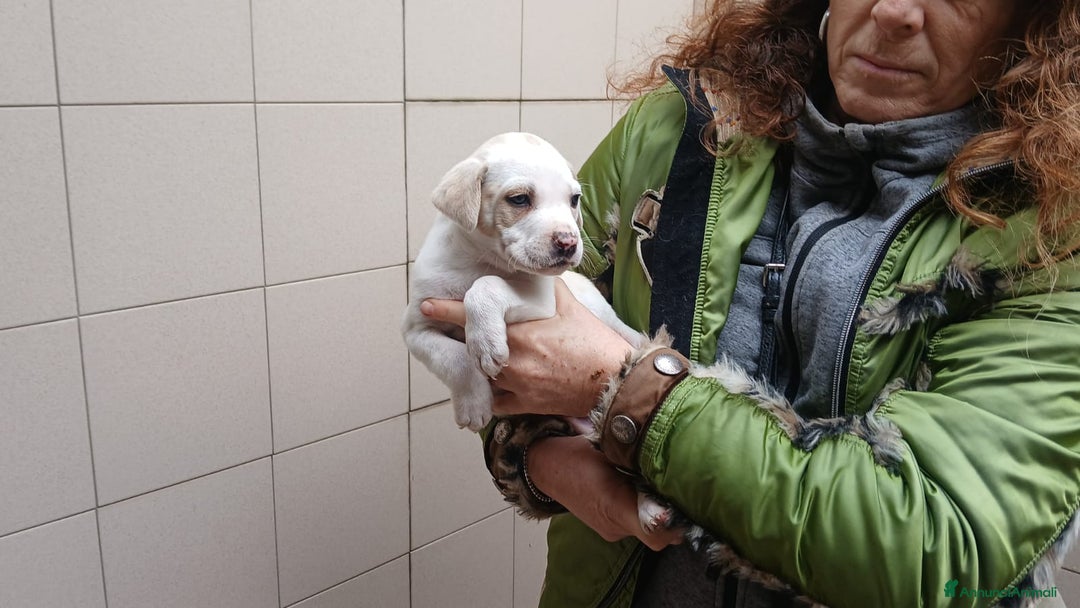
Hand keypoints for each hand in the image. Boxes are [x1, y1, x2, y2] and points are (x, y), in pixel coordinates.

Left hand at [420, 278, 632, 416]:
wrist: (614, 382)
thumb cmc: (594, 342)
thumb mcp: (569, 306)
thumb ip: (546, 287)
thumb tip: (534, 268)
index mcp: (519, 332)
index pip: (474, 318)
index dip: (447, 311)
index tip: (426, 305)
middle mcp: (512, 360)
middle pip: (471, 351)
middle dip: (461, 343)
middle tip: (447, 332)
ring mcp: (516, 386)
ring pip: (480, 377)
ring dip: (475, 369)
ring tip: (469, 361)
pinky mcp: (524, 406)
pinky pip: (495, 403)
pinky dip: (490, 395)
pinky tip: (488, 388)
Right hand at [529, 435, 682, 550]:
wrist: (546, 467)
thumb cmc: (577, 453)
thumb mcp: (609, 449)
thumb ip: (639, 459)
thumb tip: (673, 461)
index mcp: (615, 504)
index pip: (656, 532)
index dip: (676, 524)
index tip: (688, 507)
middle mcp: (614, 525)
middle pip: (658, 535)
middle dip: (674, 519)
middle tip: (684, 494)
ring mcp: (611, 531)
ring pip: (647, 530)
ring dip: (659, 515)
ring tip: (663, 489)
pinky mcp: (608, 529)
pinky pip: (634, 526)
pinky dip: (643, 513)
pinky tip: (643, 492)